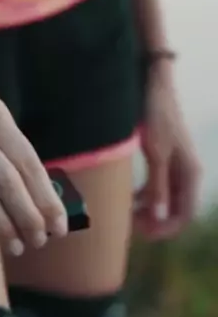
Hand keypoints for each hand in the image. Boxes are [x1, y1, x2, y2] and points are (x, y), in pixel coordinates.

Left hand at [134, 61, 201, 239]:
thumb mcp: (156, 152)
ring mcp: (175, 165)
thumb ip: (158, 185)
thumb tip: (159, 217)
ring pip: (164, 199)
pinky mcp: (163, 158)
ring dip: (147, 210)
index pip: (185, 215)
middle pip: (175, 210)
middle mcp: (187, 171)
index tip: (141, 233)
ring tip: (125, 213)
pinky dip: (143, 195)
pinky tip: (126, 197)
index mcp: (191, 172)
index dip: (165, 229)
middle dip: (154, 221)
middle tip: (129, 225)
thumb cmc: (156, 114)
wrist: (152, 82)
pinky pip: (156, 186)